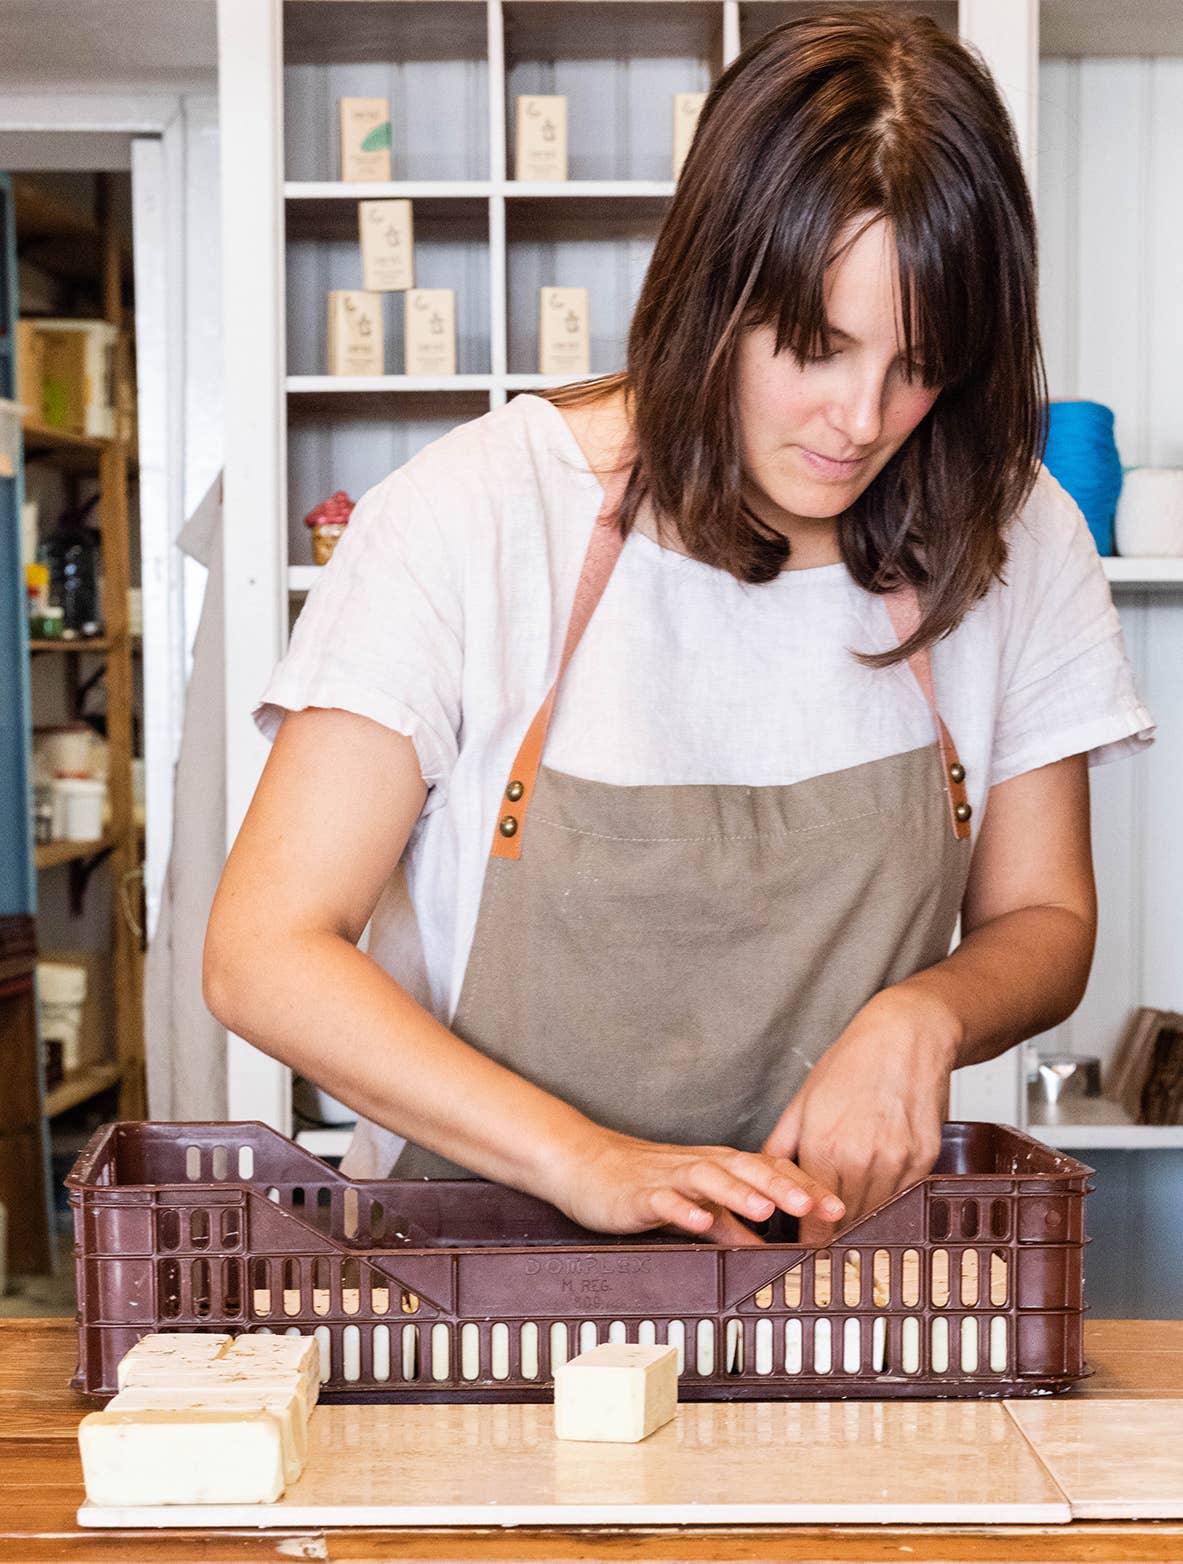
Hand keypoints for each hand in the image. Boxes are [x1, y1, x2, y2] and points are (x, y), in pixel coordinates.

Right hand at [544, 1127, 845, 1247]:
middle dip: (783, 1187)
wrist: (582, 1163)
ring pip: (708, 1178)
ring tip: (766, 1211)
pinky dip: (681, 1209)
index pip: (767, 1169)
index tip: (839, 1207)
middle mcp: (697, 1166)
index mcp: (715, 1166)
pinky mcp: (636, 1193)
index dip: (804, 1185)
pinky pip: (662, 1199)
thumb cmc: (642, 1184)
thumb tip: (768, 1249)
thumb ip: (730, 1224)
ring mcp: (667, 1177)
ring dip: (738, 1192)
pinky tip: (698, 1221)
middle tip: (817, 1205)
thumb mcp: (693, 1205)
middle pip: (746, 1169)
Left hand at [762, 987, 957, 1246]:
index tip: (803, 1246)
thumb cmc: (852, 1063)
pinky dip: (887, 1199)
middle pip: (844, 1223)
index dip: (807, 1238)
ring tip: (848, 1214)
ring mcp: (897, 1162)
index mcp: (824, 1147)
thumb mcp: (802, 1102)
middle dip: (832, 1231)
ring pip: (874, 1214)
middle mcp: (862, 1160)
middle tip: (824, 1232)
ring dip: (860, 1217)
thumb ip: (781, 1148)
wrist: (907, 1037)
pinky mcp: (923, 1160)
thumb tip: (762, 1180)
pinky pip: (901, 1197)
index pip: (812, 1219)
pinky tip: (876, 1186)